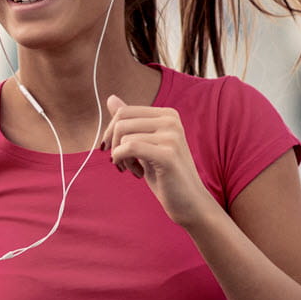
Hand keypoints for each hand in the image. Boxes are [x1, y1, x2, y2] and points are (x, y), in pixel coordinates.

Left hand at [100, 94, 216, 227]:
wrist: (189, 201)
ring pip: (123, 137)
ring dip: (120, 158)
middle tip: (121, 163)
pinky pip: (129, 148)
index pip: (124, 111)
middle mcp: (171, 120)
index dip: (111, 132)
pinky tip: (136, 172)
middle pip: (120, 122)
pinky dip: (123, 161)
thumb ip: (131, 122)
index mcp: (168, 114)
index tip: (114, 150)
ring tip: (134, 170)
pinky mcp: (168, 154)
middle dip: (113, 144)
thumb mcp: (145, 144)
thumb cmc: (165, 174)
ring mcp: (172, 136)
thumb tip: (111, 98)